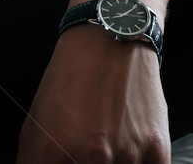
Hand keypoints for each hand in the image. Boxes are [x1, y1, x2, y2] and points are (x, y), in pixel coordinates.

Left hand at [17, 23, 170, 163]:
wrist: (110, 40)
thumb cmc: (70, 81)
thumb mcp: (35, 123)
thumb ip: (33, 163)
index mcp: (54, 153)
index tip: (67, 161)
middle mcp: (92, 158)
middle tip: (89, 154)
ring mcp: (128, 156)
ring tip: (110, 143)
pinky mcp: (158, 151)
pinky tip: (130, 150)